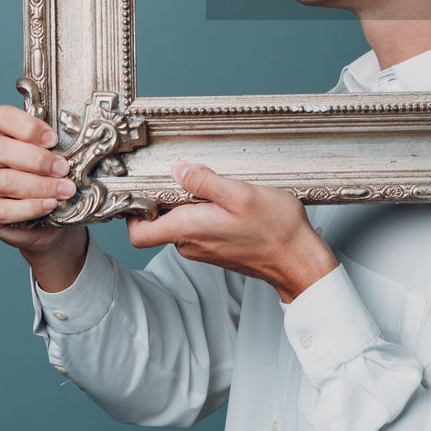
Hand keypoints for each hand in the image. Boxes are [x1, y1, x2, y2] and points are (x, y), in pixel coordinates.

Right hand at [0, 104, 86, 286]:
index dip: (29, 127)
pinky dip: (30, 207)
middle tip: (63, 168)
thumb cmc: (39, 175)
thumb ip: (46, 145)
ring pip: (3, 181)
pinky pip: (1, 210)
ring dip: (40, 186)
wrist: (39, 216)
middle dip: (37, 160)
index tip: (53, 140)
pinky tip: (48, 205)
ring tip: (64, 190)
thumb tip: (72, 143)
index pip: (0, 117)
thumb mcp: (42, 153)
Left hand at [127, 165, 337, 302]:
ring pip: (180, 223)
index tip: (141, 188)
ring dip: (189, 202)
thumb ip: (205, 181)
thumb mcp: (241, 194)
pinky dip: (204, 211)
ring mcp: (204, 248)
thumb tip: (178, 169)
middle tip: (184, 173)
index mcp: (189, 230)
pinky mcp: (217, 249)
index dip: (132, 212)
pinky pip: (198, 228)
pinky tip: (226, 199)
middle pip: (159, 222)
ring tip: (213, 184)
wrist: (298, 260)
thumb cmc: (275, 230)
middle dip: (166, 196)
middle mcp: (191, 244)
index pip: (138, 233)